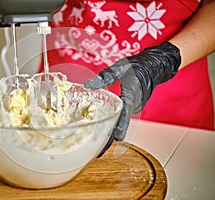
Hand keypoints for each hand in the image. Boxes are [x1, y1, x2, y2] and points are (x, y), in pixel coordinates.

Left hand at [84, 42, 180, 156]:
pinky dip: (114, 122)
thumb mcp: (120, 67)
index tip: (117, 139)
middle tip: (96, 148)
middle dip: (109, 134)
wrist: (155, 67)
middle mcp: (134, 104)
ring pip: (121, 120)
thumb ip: (105, 77)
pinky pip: (123, 117)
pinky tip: (102, 126)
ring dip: (110, 128)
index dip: (121, 126)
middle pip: (121, 122)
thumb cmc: (138, 66)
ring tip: (94, 140)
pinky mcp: (133, 107)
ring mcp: (135, 107)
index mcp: (132, 94)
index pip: (126, 113)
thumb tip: (88, 85)